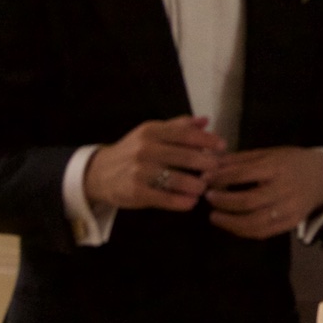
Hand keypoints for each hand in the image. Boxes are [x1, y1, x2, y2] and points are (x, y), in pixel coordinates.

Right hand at [83, 116, 225, 211]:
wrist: (99, 173)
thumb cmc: (132, 151)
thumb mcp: (151, 133)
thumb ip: (178, 126)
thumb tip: (205, 120)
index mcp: (152, 131)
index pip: (186, 134)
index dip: (207, 141)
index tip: (222, 147)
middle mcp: (146, 149)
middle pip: (185, 157)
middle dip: (207, 165)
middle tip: (218, 171)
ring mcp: (140, 171)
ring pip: (177, 179)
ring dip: (197, 185)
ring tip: (204, 187)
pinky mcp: (136, 192)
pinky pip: (165, 198)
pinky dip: (181, 202)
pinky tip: (191, 202)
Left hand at [205, 146, 322, 239]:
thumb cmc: (292, 161)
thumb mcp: (269, 153)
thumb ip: (241, 160)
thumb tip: (212, 165)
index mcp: (277, 167)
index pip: (244, 174)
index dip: (222, 177)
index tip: (205, 179)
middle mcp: (284, 189)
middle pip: (248, 201)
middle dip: (224, 201)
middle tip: (208, 198)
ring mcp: (289, 209)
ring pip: (255, 222)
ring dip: (230, 222)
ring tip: (215, 216)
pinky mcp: (291, 223)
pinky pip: (264, 232)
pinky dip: (244, 231)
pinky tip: (232, 225)